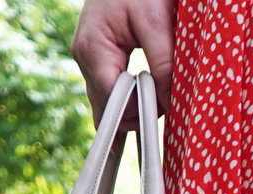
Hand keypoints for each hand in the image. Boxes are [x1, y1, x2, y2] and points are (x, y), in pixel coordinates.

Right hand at [69, 0, 175, 120]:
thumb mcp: (157, 22)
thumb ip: (163, 63)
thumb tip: (169, 103)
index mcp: (93, 49)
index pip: (111, 101)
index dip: (137, 112)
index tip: (163, 112)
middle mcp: (83, 56)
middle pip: (106, 106)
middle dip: (135, 112)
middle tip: (164, 104)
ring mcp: (86, 57)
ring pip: (107, 99)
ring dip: (133, 103)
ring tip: (159, 93)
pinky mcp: (95, 55)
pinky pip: (109, 87)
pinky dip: (128, 94)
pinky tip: (146, 96)